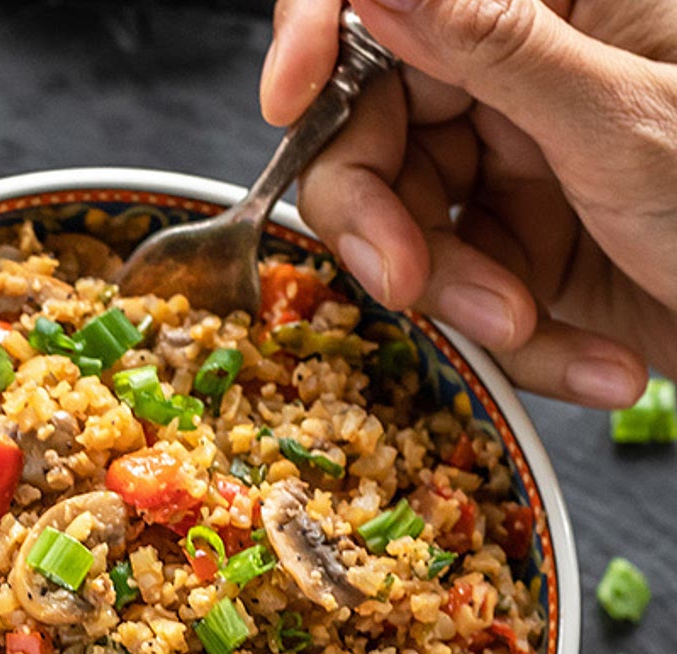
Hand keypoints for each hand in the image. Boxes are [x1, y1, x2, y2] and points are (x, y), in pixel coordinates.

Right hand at [259, 0, 676, 407]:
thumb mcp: (628, 121)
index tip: (287, 98)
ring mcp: (510, 163)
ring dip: (461, 298)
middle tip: (409, 281)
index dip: (320, 31)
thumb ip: (493, 45)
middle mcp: (516, 74)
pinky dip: (513, 342)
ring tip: (533, 325)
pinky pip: (458, 294)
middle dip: (382, 218)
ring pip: (404, 226)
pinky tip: (594, 358)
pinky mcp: (514, 245)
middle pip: (368, 126)